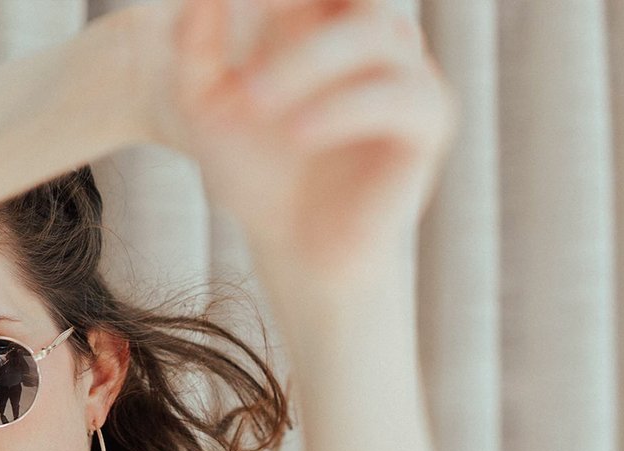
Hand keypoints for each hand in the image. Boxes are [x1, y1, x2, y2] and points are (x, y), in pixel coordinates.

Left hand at [145, 0, 459, 292]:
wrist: (295, 251)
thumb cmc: (255, 175)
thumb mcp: (206, 108)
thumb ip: (196, 48)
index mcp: (323, 23)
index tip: (239, 0)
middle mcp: (371, 38)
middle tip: (253, 7)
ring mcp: (405, 75)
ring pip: (374, 34)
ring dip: (308, 60)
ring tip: (254, 101)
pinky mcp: (427, 122)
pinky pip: (398, 97)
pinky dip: (344, 109)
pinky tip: (298, 135)